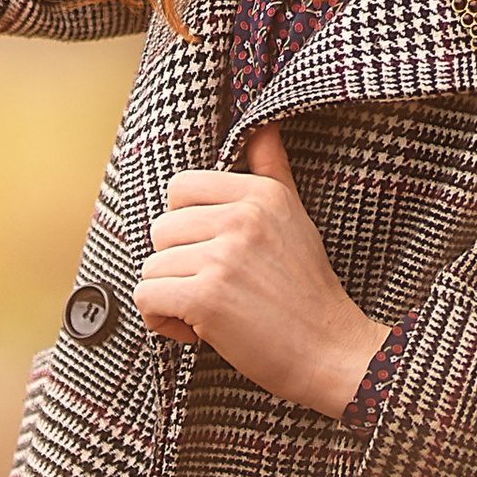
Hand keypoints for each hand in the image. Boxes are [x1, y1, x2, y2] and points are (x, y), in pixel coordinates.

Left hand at [137, 124, 387, 417]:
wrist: (330, 352)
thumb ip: (271, 169)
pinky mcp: (207, 297)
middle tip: (218, 288)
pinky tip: (196, 330)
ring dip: (172, 297)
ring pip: (152, 267)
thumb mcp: (295, 216)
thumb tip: (264, 125)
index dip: (187, 226)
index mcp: (261, 194)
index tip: (215, 252)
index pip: (180, 188)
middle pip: (160, 229)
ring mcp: (224, 256)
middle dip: (178, 264)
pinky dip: (162, 321)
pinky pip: (146, 297)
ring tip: (213, 312)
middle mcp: (243, 218)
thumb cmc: (307, 290)